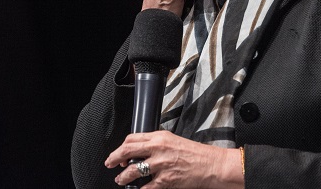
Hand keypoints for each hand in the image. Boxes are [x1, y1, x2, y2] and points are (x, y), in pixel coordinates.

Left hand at [104, 130, 242, 188]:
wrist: (211, 165)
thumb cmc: (194, 153)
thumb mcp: (172, 140)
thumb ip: (155, 143)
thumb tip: (139, 148)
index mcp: (159, 137)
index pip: (131, 139)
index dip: (121, 147)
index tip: (118, 153)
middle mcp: (157, 149)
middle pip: (127, 151)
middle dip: (114, 158)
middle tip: (109, 164)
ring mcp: (161, 165)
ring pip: (132, 171)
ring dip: (123, 177)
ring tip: (120, 179)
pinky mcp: (166, 180)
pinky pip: (146, 187)